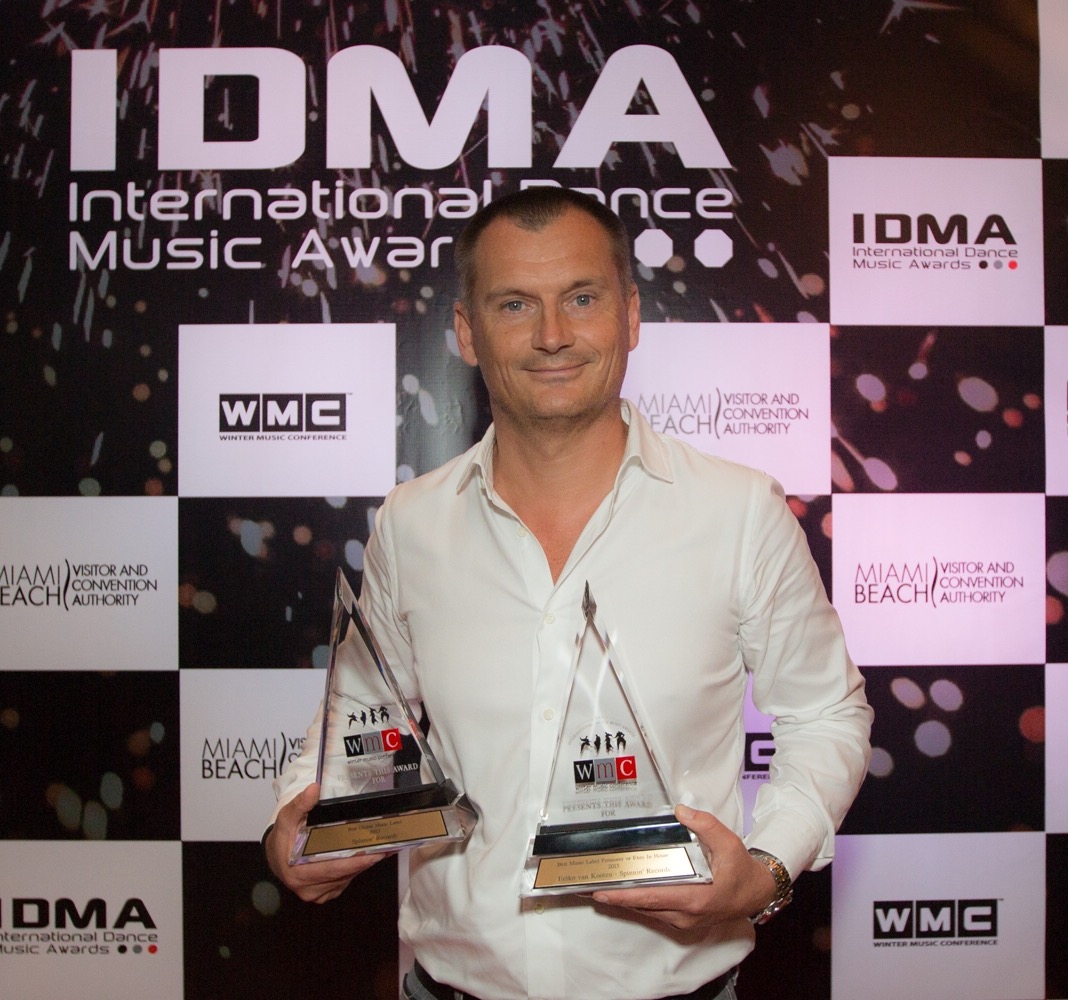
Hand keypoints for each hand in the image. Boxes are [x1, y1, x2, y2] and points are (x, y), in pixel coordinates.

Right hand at [264, 782, 392, 902]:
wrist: (276, 856)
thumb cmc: (282, 837)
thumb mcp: (287, 818)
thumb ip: (300, 804)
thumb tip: (314, 789)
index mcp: (298, 874)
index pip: (332, 869)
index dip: (355, 862)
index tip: (375, 853)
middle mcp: (309, 889)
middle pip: (344, 874)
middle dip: (366, 860)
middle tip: (387, 845)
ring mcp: (318, 893)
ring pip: (347, 877)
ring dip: (364, 863)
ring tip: (384, 847)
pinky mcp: (325, 893)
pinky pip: (345, 880)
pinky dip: (357, 867)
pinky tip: (370, 854)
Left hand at [589, 804, 777, 930]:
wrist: (756, 892)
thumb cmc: (741, 870)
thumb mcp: (728, 842)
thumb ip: (705, 824)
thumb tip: (681, 811)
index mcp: (695, 899)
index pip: (652, 898)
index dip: (625, 896)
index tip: (601, 892)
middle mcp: (686, 915)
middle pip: (643, 907)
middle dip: (615, 898)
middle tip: (589, 886)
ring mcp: (684, 921)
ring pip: (647, 911)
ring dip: (624, 900)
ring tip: (599, 887)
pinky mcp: (683, 920)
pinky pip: (655, 912)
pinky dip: (638, 902)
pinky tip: (623, 892)